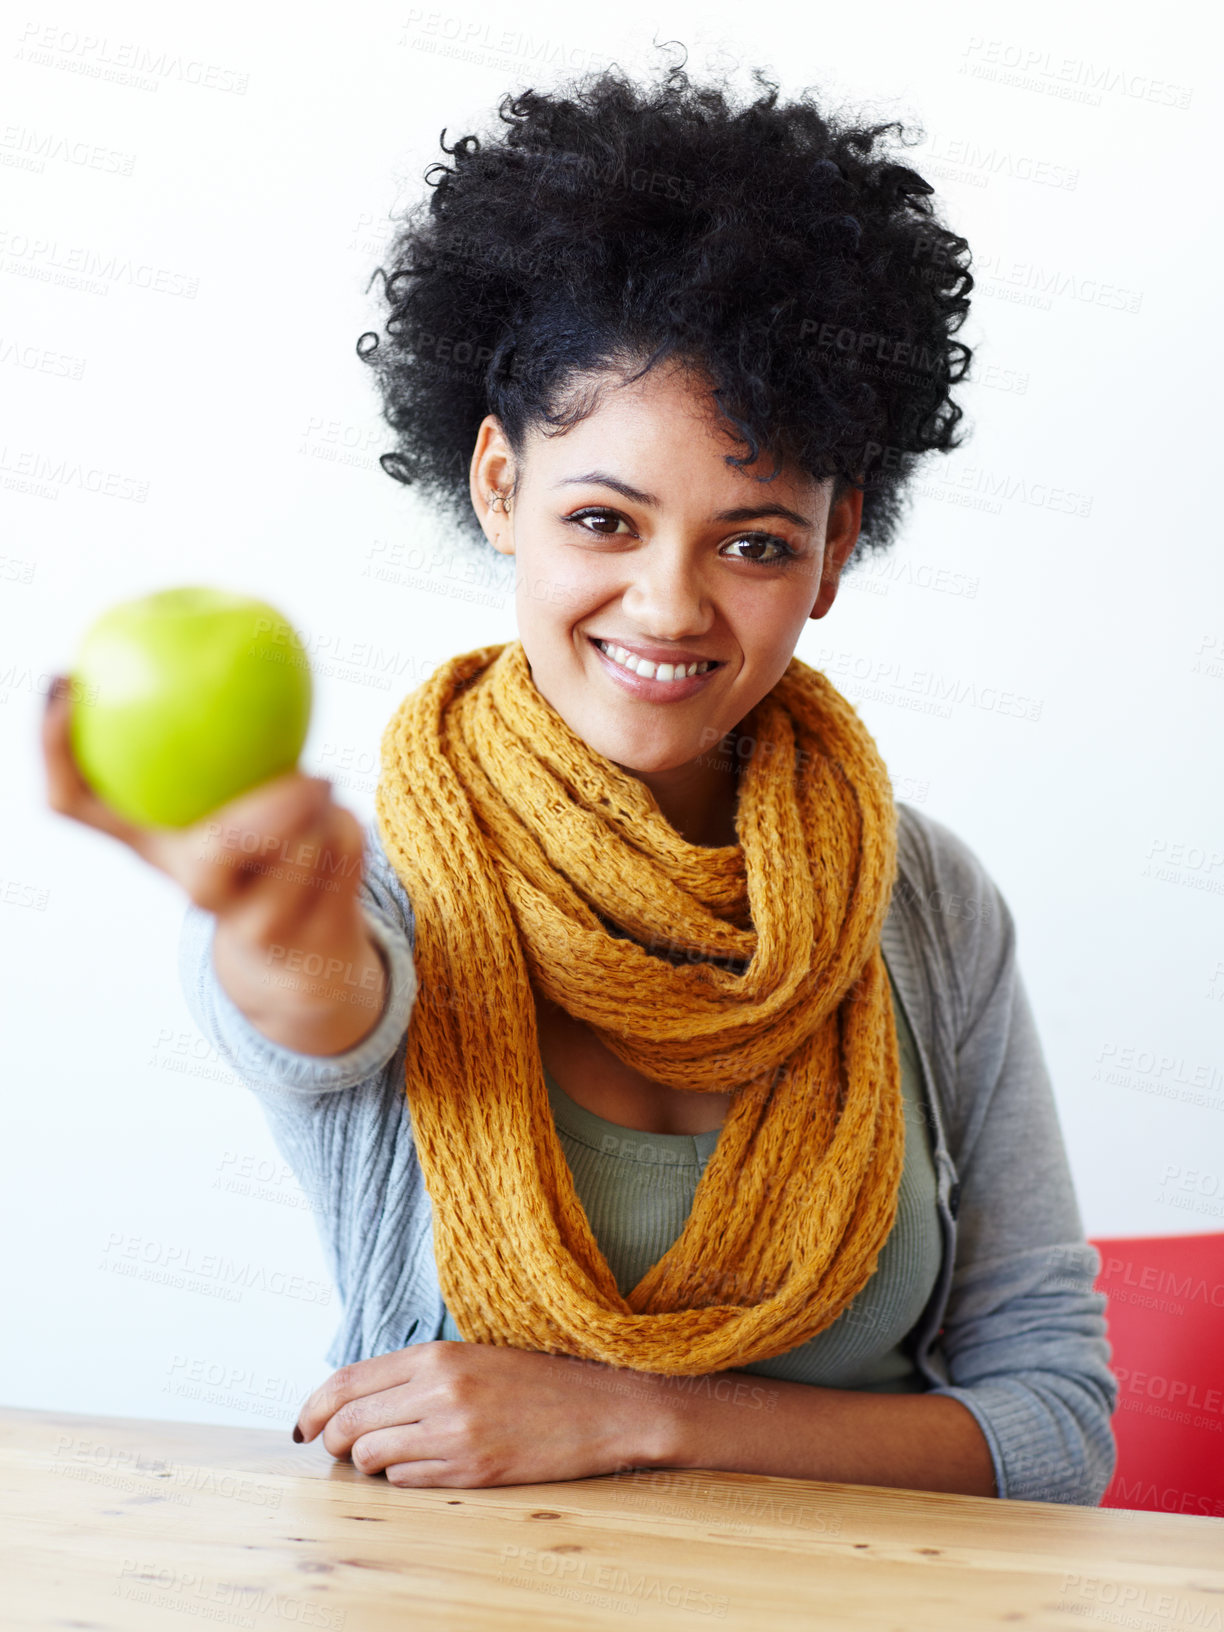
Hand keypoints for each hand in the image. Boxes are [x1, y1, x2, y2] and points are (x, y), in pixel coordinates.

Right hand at [41, 671, 364, 937]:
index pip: (73, 800)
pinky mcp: (299, 943)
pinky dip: (348, 833)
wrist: (299, 947)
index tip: (64, 685)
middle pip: (217, 854)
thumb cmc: (258, 835)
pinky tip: (339, 824)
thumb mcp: (227, 782)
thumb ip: (213, 722)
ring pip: (300, 857)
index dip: (52, 748)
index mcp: (150, 839)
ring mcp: (244, 923)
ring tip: (321, 791)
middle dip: (271, 814)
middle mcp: (188, 883)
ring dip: (323, 815)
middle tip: (316, 775)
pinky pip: (338, 862)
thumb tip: (218, 617)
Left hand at [293, 1340, 667, 1487]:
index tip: (303, 1425)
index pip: (347, 1381)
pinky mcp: (472, 1470)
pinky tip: (421, 1467)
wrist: (602, 1407)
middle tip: (339, 1450)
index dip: (314, 1407)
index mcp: (437, 1354)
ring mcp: (455, 1432)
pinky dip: (401, 1479)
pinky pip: (407, 1481)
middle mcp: (439, 1390)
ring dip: (368, 1464)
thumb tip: (357, 1402)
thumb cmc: (537, 1380)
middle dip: (333, 1443)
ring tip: (386, 1458)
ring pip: (372, 1457)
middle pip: (349, 1422)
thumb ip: (417, 1373)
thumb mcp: (472, 1357)